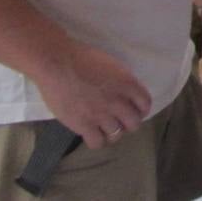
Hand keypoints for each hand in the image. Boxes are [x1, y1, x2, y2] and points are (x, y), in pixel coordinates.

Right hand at [33, 42, 151, 149]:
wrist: (56, 63)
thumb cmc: (81, 57)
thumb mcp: (111, 65)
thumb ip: (121, 82)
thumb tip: (124, 95)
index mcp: (127, 83)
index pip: (145, 104)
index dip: (140, 110)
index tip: (134, 111)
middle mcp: (118, 101)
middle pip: (134, 123)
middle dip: (128, 123)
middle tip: (118, 121)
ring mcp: (101, 115)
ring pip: (116, 135)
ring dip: (111, 132)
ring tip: (102, 128)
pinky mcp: (83, 125)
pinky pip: (97, 143)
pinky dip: (96, 141)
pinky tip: (90, 134)